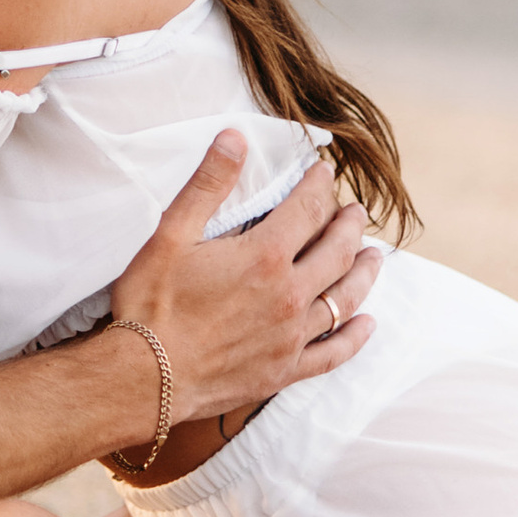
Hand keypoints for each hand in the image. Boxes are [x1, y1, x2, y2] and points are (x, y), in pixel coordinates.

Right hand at [110, 138, 378, 427]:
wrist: (143, 378)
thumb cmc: (151, 304)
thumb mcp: (171, 234)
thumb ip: (208, 185)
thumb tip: (235, 138)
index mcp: (264, 257)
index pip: (306, 210)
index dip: (318, 186)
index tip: (324, 172)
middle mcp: (288, 295)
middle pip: (335, 252)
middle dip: (349, 226)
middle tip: (357, 211)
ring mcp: (290, 337)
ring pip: (343, 299)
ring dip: (363, 274)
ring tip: (374, 257)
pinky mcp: (284, 371)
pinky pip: (332, 353)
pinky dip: (353, 337)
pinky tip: (366, 324)